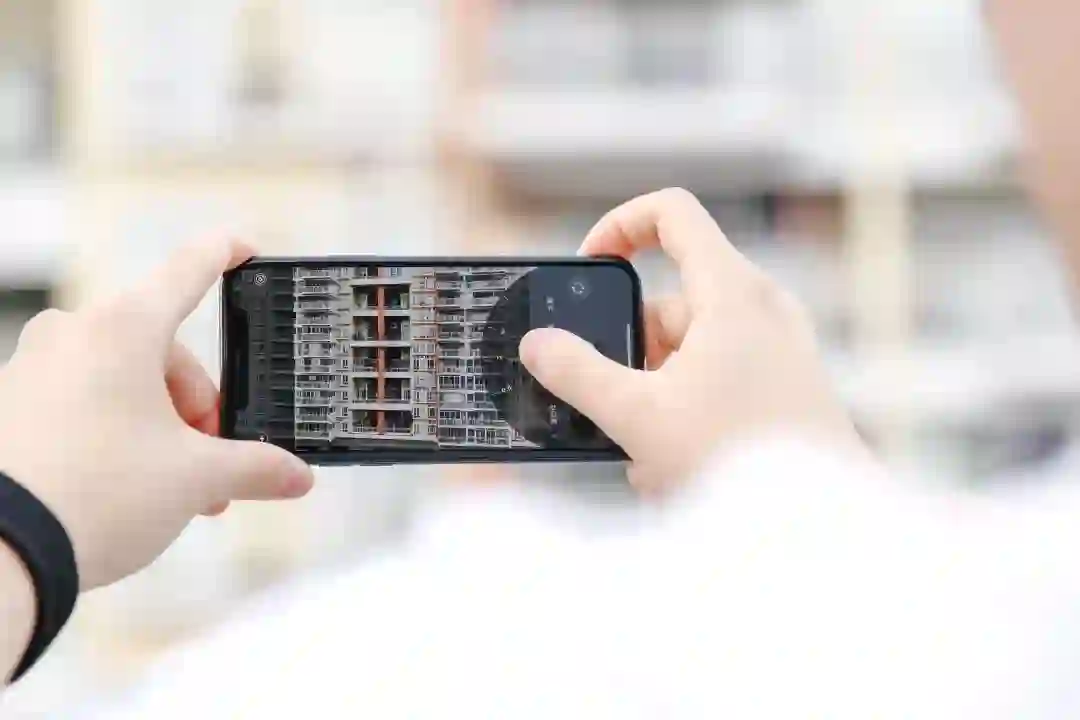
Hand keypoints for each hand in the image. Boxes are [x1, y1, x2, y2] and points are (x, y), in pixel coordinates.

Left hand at [0, 237, 313, 589]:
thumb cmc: (97, 496)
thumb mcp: (195, 479)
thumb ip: (254, 467)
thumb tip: (296, 476)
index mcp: (124, 328)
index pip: (188, 270)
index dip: (225, 254)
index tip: (247, 249)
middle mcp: (72, 334)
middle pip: (162, 351)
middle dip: (197, 408)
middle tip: (214, 462)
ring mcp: (32, 368)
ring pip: (121, 381)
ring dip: (160, 426)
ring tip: (176, 489)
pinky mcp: (9, 406)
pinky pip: (80, 401)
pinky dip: (115, 432)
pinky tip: (126, 486)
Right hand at [519, 188, 861, 493]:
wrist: (824, 526)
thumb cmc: (743, 463)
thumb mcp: (639, 416)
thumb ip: (577, 374)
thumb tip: (538, 344)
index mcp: (733, 292)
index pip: (671, 213)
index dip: (619, 225)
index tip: (589, 268)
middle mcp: (762, 309)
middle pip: (670, 302)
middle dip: (630, 353)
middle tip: (615, 402)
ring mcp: (778, 348)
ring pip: (689, 351)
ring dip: (654, 395)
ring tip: (647, 455)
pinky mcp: (784, 387)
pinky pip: (717, 381)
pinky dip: (685, 412)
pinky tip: (673, 468)